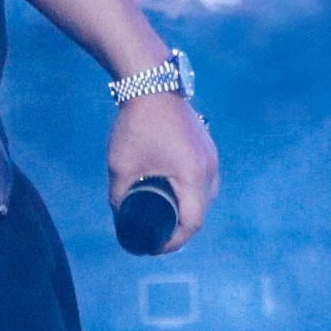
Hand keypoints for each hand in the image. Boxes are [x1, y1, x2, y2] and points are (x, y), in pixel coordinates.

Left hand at [107, 90, 218, 253]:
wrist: (151, 82)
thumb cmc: (135, 125)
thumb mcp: (120, 166)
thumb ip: (119, 196)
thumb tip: (120, 217)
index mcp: (193, 177)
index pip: (192, 223)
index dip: (174, 242)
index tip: (156, 248)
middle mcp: (209, 168)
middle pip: (202, 211)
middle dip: (182, 228)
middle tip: (159, 235)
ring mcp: (210, 154)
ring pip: (206, 194)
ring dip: (189, 208)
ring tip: (166, 216)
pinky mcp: (206, 144)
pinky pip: (204, 177)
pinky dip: (192, 190)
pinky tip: (176, 192)